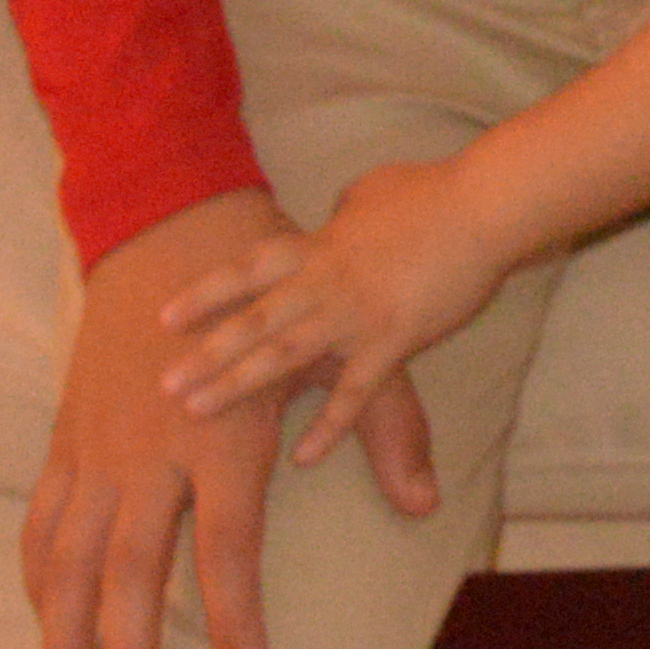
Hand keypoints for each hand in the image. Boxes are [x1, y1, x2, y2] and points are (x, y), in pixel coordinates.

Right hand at [28, 189, 435, 648]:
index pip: (228, 549)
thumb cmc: (277, 291)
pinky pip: (39, 522)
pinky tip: (42, 629)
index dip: (236, 619)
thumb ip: (385, 428)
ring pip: (64, 563)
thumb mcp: (342, 349)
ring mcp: (98, 447)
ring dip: (62, 641)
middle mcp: (152, 450)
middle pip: (130, 574)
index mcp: (224, 436)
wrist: (174, 226)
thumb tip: (424, 501)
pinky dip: (35, 581)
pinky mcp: (66, 439)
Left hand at [160, 161, 516, 463]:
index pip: (250, 269)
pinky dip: (327, 426)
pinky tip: (302, 457)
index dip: (206, 293)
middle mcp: (327, 283)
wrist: (486, 207)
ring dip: (239, 386)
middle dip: (207, 353)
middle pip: (254, 320)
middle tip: (163, 383)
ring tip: (199, 412)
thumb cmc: (433, 192)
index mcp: (321, 246)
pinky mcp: (395, 341)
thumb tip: (335, 216)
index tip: (164, 317)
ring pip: (286, 356)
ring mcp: (357, 315)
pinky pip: (354, 393)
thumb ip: (343, 214)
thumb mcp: (372, 191)